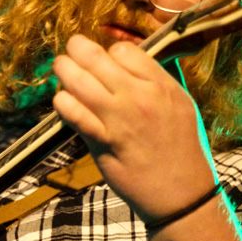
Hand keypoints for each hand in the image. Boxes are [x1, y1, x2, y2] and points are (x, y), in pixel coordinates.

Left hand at [51, 35, 217, 224]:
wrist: (180, 192)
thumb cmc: (179, 146)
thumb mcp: (179, 104)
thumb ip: (154, 81)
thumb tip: (126, 61)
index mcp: (161, 86)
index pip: (125, 51)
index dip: (110, 50)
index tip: (105, 57)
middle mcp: (140, 98)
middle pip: (97, 59)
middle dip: (78, 48)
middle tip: (71, 48)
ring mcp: (119, 120)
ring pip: (80, 82)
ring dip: (65, 70)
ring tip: (61, 67)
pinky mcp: (103, 141)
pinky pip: (74, 114)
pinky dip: (63, 102)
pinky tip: (62, 99)